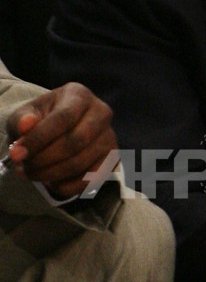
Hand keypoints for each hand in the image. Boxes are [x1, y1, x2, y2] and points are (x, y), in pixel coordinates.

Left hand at [6, 83, 116, 198]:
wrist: (60, 130)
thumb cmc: (42, 120)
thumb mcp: (26, 114)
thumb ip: (22, 119)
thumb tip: (26, 125)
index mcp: (79, 95)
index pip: (63, 118)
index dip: (39, 138)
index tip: (17, 153)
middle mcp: (101, 113)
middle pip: (75, 141)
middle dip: (45, 159)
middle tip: (25, 168)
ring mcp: (110, 137)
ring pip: (82, 162)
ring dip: (52, 174)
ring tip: (33, 174)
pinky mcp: (112, 159)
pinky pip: (92, 179)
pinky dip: (68, 186)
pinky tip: (52, 183)